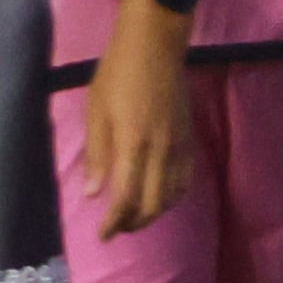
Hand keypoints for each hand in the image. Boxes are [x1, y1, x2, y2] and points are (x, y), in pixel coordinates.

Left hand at [77, 0, 193, 236]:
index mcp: (133, 144)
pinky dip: (171, 196)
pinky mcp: (190, 139)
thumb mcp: (95, 112)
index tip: (101, 235)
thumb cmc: (116, 75)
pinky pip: (185, 179)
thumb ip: (96, 155)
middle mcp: (161, 151)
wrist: (155, 47)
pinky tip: (157, 197)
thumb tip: (93, 194)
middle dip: (133, 223)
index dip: (113, 222)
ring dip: (153, 213)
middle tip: (114, 229)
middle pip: (153, 204)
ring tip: (132, 217)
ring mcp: (180, 146)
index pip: (125, 198)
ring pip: (172, 196)